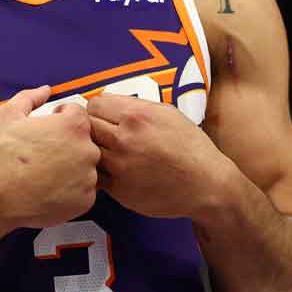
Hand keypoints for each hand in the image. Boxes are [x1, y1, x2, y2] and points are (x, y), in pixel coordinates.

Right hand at [0, 85, 100, 229]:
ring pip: (84, 167)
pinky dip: (70, 191)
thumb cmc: (1, 157)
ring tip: (44, 173)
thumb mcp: (8, 115)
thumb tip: (45, 90)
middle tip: (42, 154)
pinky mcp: (85, 200)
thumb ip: (30, 97)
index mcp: (73, 125)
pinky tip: (49, 189)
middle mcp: (87, 150)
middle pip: (83, 141)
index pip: (76, 114)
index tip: (46, 131)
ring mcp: (88, 177)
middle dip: (66, 145)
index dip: (59, 119)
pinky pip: (82, 191)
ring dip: (69, 168)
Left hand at [86, 92, 230, 219]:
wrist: (206, 184)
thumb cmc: (190, 148)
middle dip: (94, 128)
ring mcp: (119, 166)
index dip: (99, 110)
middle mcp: (124, 139)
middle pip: (86, 126)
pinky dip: (101, 172)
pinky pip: (96, 175)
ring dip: (96, 150)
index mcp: (136, 116)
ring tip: (112, 152)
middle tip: (107, 135)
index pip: (94, 104)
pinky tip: (117, 170)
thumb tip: (108, 103)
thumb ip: (134, 105)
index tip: (105, 116)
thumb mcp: (167, 113)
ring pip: (88, 151)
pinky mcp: (118, 189)